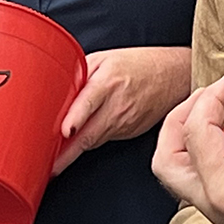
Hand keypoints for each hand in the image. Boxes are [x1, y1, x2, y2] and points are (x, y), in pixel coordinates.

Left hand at [54, 47, 189, 175]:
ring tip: (54, 160)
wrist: (174, 76)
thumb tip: (55, 87)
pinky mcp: (128, 133)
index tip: (64, 131)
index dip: (76, 118)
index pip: (90, 102)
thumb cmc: (140, 64)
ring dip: (73, 151)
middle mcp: (117, 106)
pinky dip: (89, 142)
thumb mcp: (105, 58)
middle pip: (88, 135)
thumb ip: (80, 72)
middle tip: (50, 165)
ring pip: (93, 142)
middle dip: (67, 154)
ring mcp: (125, 123)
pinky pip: (103, 140)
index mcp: (108, 82)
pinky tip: (78, 141)